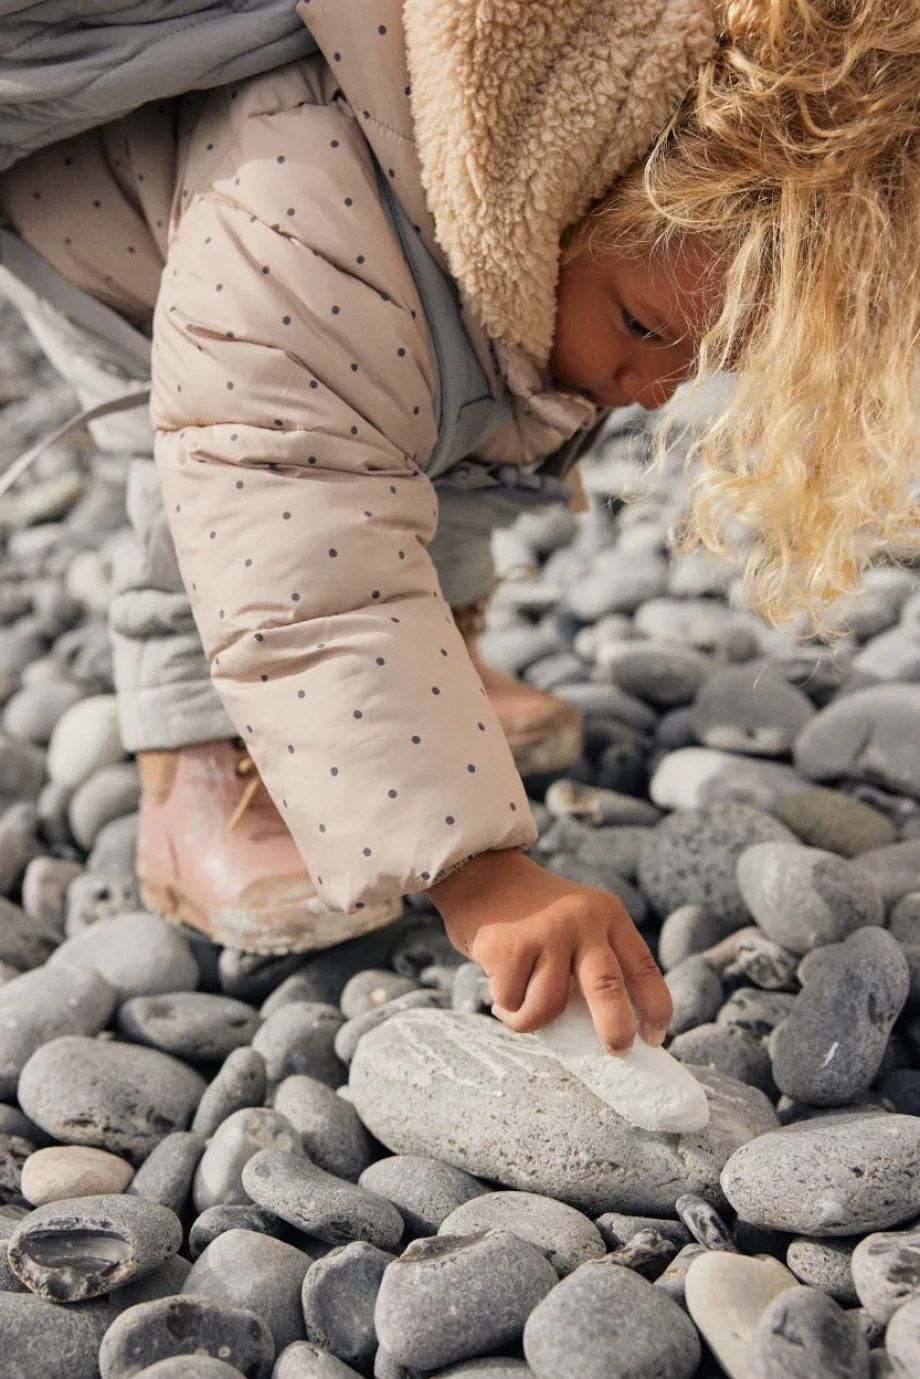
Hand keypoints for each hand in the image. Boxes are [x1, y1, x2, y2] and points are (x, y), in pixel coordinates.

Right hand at [428, 849, 671, 1055]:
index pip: (642, 966)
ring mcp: (545, 933)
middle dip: (616, 1031)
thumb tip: (604, 1030)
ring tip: (517, 1003)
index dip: (655, 1007)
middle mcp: (581, 920)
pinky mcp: (509, 948)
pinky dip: (505, 1006)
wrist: (479, 873)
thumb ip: (592, 961)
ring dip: (531, 1018)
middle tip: (617, 1051)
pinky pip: (513, 1003)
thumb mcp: (576, 921)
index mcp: (607, 914)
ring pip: (551, 1006)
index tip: (653, 1038)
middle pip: (608, 988)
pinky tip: (497, 982)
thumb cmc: (531, 914)